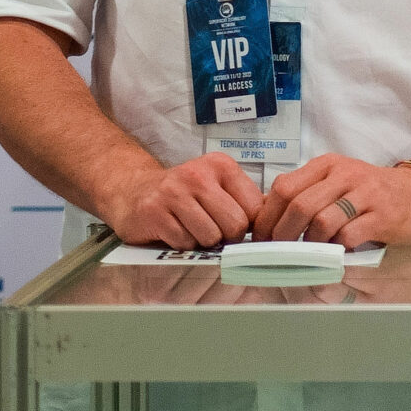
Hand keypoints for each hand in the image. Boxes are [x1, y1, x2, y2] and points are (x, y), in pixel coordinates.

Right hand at [105, 153, 263, 249]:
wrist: (134, 190)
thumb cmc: (183, 194)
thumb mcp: (217, 186)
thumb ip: (245, 201)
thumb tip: (277, 220)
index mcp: (221, 165)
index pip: (254, 209)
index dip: (247, 226)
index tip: (234, 226)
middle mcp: (197, 174)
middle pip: (234, 225)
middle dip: (226, 236)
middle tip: (211, 229)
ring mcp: (173, 191)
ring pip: (210, 237)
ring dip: (202, 241)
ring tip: (190, 227)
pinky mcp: (153, 211)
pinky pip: (184, 243)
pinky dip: (181, 244)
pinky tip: (173, 230)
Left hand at [253, 153, 410, 247]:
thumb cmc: (370, 194)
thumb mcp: (337, 183)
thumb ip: (307, 193)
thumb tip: (266, 218)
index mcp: (327, 165)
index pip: (285, 187)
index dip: (268, 216)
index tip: (261, 238)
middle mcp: (345, 174)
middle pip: (300, 205)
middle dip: (283, 234)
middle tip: (279, 253)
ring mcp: (365, 194)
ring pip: (322, 221)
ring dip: (310, 244)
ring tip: (310, 254)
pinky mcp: (383, 216)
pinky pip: (348, 236)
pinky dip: (336, 250)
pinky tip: (337, 253)